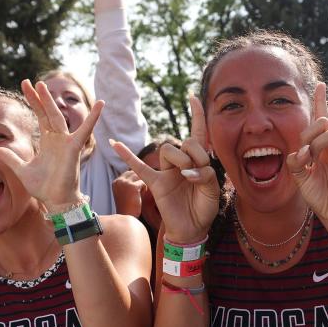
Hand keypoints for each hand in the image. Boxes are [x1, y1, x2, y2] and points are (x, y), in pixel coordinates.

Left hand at [0, 79, 102, 211]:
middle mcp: (58, 139)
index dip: (33, 102)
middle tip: (30, 82)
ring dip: (50, 102)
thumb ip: (11, 158)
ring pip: (58, 117)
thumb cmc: (43, 187)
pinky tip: (101, 104)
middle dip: (39, 97)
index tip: (25, 87)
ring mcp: (66, 142)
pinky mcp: (74, 148)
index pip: (40, 117)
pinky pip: (85, 130)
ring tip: (42, 86)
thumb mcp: (21, 170)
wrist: (55, 201)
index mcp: (47, 142)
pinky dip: (93, 117)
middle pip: (47, 113)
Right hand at [112, 95, 218, 243]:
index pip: (198, 133)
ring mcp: (167, 172)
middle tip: (198, 170)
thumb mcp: (213, 191)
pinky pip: (139, 167)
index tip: (193, 97)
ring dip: (181, 159)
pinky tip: (115, 144)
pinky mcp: (156, 183)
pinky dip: (127, 155)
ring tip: (186, 175)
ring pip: (168, 150)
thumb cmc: (204, 209)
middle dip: (195, 152)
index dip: (197, 115)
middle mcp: (181, 162)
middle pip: (184, 142)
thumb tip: (188, 171)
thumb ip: (205, 175)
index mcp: (197, 161)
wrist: (192, 229)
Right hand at [112, 169, 144, 216]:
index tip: (138, 189)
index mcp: (116, 182)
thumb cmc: (129, 208)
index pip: (129, 173)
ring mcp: (124, 183)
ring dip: (143, 184)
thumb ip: (130, 184)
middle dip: (140, 180)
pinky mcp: (132, 186)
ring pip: (139, 177)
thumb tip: (140, 175)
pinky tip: (142, 197)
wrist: (127, 219)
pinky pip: (143, 183)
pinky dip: (145, 189)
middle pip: (134, 173)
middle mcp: (119, 181)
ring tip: (142, 194)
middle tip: (142, 191)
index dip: (136, 179)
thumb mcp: (127, 193)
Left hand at [286, 83, 327, 237]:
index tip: (319, 84)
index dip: (319, 101)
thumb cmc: (319, 195)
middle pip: (322, 123)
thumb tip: (300, 151)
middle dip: (309, 133)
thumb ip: (295, 162)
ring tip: (312, 158)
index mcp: (321, 146)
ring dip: (319, 141)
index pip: (319, 119)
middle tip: (305, 153)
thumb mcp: (299, 178)